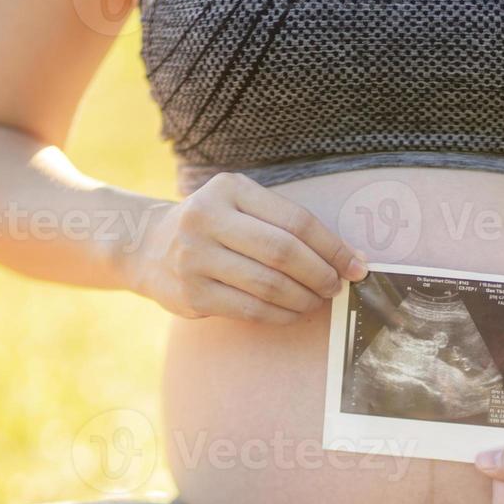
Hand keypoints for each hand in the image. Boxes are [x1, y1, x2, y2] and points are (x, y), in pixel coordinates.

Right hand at [125, 172, 367, 322]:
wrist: (147, 245)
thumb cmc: (214, 226)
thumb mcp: (240, 205)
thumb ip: (286, 224)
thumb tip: (348, 259)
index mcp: (229, 189)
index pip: (295, 221)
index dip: (333, 247)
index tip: (356, 266)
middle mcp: (208, 219)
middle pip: (283, 253)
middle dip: (321, 274)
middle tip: (336, 286)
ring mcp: (195, 258)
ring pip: (269, 286)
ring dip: (304, 299)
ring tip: (317, 300)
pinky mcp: (191, 294)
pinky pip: (251, 310)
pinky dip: (281, 314)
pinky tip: (293, 311)